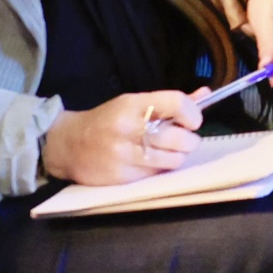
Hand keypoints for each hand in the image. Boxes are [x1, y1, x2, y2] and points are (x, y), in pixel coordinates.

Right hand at [42, 89, 206, 187]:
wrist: (67, 144)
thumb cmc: (106, 121)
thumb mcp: (133, 104)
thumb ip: (169, 102)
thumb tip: (205, 94)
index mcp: (132, 105)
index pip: (176, 103)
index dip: (193, 113)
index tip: (194, 121)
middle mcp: (128, 129)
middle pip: (179, 138)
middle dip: (190, 141)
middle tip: (185, 140)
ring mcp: (124, 155)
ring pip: (172, 161)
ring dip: (177, 157)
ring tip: (168, 152)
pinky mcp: (122, 177)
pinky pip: (156, 175)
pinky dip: (159, 170)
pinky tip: (149, 163)